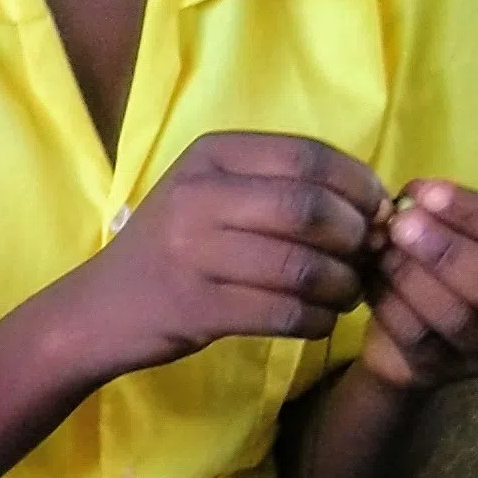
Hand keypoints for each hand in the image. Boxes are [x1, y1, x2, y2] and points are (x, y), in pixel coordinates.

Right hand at [73, 134, 390, 378]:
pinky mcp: (197, 309)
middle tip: (368, 258)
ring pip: (301, 266)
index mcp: (212, 155)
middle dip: (355, 237)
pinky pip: (281, 313)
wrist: (98, 310)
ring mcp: (194, 254)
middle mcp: (200, 197)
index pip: (308, 157)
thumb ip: (277, 186)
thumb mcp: (212, 195)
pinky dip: (315, 321)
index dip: (358, 185)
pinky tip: (320, 322)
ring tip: (348, 294)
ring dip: (341, 285)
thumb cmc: (172, 250)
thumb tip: (370, 201)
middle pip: (309, 209)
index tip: (379, 212)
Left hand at [352, 179, 477, 393]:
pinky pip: (418, 339)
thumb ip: (453, 212)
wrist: (425, 326)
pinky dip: (391, 303)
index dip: (475, 215)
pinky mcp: (451, 374)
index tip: (426, 193)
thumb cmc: (458, 262)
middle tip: (401, 224)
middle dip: (447, 252)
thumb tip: (413, 195)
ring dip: (412, 277)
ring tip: (382, 246)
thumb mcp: (468, 231)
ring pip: (457, 319)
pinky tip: (371, 276)